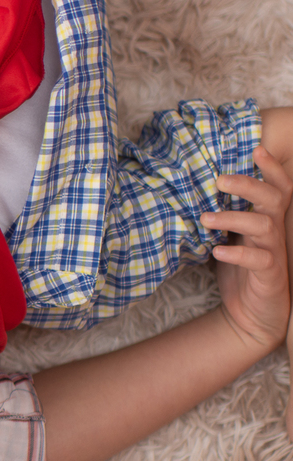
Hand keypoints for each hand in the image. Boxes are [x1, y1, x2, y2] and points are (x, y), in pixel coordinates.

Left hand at [202, 147, 291, 355]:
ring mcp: (273, 252)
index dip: (271, 167)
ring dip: (234, 218)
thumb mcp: (228, 236)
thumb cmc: (238, 267)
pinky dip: (237, 254)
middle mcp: (274, 230)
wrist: (250, 313)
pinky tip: (217, 252)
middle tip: (219, 180)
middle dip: (248, 185)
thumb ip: (218, 213)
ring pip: (264, 226)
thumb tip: (184, 190)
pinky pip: (259, 260)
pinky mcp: (269, 274)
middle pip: (273, 198)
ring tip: (205, 218)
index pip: (277, 186)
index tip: (256, 147)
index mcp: (266, 217)